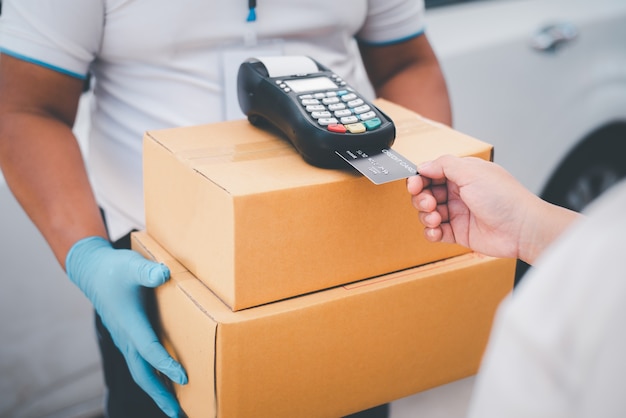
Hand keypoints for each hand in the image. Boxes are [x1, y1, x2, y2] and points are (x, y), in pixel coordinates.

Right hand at [66, 236, 187, 416]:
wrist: (92, 271)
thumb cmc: (115, 269)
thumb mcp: (133, 266)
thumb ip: (148, 271)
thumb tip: (163, 274)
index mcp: (130, 324)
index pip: (149, 350)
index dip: (166, 364)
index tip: (185, 378)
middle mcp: (126, 337)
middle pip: (142, 373)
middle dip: (160, 394)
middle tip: (178, 413)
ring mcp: (125, 339)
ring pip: (140, 371)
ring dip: (157, 389)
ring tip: (176, 407)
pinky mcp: (127, 336)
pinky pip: (140, 362)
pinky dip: (152, 375)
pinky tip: (166, 379)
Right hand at [406, 155, 575, 264]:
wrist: (522, 229)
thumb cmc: (505, 198)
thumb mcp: (472, 172)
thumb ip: (444, 165)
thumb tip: (423, 165)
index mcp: (463, 174)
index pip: (431, 173)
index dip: (419, 178)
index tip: (415, 184)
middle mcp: (459, 192)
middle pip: (426, 193)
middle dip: (421, 198)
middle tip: (429, 203)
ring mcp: (458, 213)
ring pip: (428, 213)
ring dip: (426, 215)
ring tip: (436, 218)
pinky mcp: (458, 233)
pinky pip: (436, 233)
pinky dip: (431, 233)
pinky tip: (436, 231)